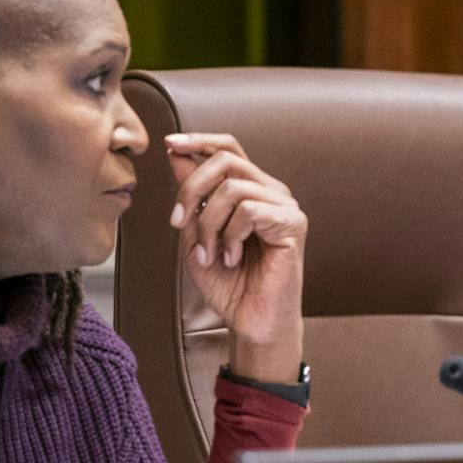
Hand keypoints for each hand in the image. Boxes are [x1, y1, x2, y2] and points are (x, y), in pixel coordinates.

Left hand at [166, 132, 306, 382]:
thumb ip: (191, 196)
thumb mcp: (196, 233)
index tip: (169, 145)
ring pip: (233, 187)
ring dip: (208, 223)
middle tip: (178, 223)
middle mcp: (272, 192)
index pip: (229, 148)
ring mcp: (285, 207)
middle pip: (225, 160)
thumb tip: (177, 154)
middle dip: (191, 188)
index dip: (199, 140)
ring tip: (210, 253)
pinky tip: (231, 257)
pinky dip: (229, 235)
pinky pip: (249, 210)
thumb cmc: (229, 282)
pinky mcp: (293, 225)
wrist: (251, 321)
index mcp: (252, 190)